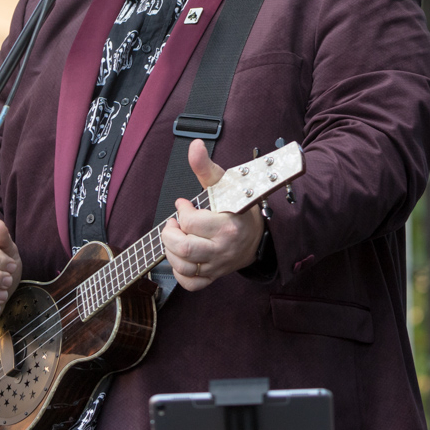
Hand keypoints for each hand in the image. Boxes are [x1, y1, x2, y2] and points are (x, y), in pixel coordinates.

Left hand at [161, 139, 265, 290]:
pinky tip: (180, 258)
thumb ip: (206, 167)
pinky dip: (179, 273)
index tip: (184, 204)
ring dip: (171, 251)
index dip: (182, 211)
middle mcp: (223, 248)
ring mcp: (218, 264)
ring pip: (183, 266)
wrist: (260, 234)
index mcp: (228, 225)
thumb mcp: (226, 183)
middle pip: (184, 248)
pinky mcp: (215, 276)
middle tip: (173, 224)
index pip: (191, 222)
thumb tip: (194, 145)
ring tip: (174, 238)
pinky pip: (191, 283)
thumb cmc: (240, 207)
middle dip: (169, 234)